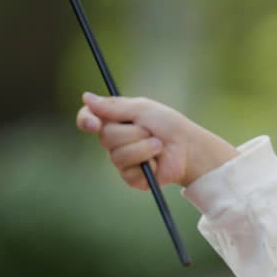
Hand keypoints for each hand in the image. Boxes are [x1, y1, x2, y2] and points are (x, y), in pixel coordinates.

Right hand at [75, 92, 239, 188]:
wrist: (189, 147)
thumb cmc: (168, 125)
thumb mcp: (142, 109)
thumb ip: (114, 107)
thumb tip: (86, 98)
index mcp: (114, 120)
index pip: (88, 119)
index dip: (86, 121)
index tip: (93, 123)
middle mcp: (114, 141)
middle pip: (106, 137)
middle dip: (132, 133)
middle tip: (149, 131)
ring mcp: (122, 160)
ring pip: (118, 155)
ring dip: (143, 147)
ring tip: (158, 145)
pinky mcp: (132, 178)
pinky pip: (129, 172)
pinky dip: (148, 163)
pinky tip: (157, 162)